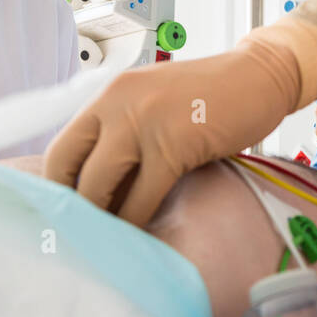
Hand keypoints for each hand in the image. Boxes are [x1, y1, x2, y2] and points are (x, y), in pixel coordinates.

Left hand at [44, 37, 303, 225]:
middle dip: (73, 207)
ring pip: (99, 186)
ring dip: (101, 219)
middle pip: (70, 168)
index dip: (57, 186)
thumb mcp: (154, 103)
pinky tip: (142, 232)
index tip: (65, 213)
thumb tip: (98, 186)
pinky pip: (143, 197)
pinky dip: (138, 220)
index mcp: (109, 94)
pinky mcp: (174, 145)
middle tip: (83, 233)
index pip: (61, 147)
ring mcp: (144, 122)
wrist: (260, 77)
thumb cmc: (211, 96)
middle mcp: (117, 103)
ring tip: (108, 239)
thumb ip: (124, 133)